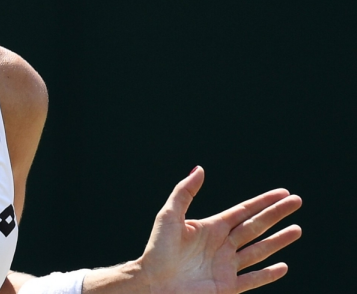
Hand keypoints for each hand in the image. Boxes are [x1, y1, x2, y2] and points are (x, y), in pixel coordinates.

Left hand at [139, 167, 301, 293]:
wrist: (153, 283)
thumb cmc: (157, 250)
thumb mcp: (169, 216)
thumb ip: (184, 192)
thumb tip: (199, 169)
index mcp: (211, 228)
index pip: (243, 211)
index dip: (262, 202)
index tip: (282, 192)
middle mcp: (221, 245)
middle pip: (255, 226)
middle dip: (276, 214)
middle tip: (297, 201)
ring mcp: (226, 266)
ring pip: (259, 251)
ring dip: (278, 241)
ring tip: (297, 230)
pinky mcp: (227, 286)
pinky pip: (252, 279)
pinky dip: (268, 274)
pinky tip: (283, 266)